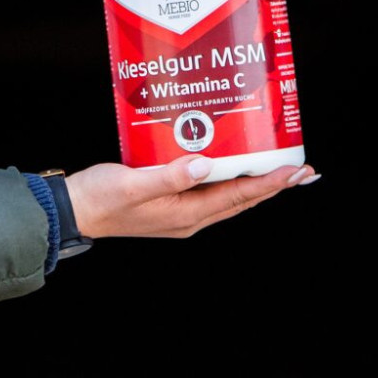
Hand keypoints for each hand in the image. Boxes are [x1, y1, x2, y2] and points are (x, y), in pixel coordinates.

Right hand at [65, 156, 319, 239]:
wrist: (74, 210)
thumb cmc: (100, 197)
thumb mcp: (133, 183)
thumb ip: (169, 175)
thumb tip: (205, 165)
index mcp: (186, 214)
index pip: (238, 197)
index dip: (270, 184)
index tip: (297, 173)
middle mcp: (190, 216)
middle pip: (241, 199)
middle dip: (274, 184)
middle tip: (303, 171)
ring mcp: (182, 211)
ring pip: (229, 195)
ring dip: (256, 182)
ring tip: (279, 166)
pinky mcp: (172, 202)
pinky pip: (212, 190)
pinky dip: (230, 177)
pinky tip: (234, 161)